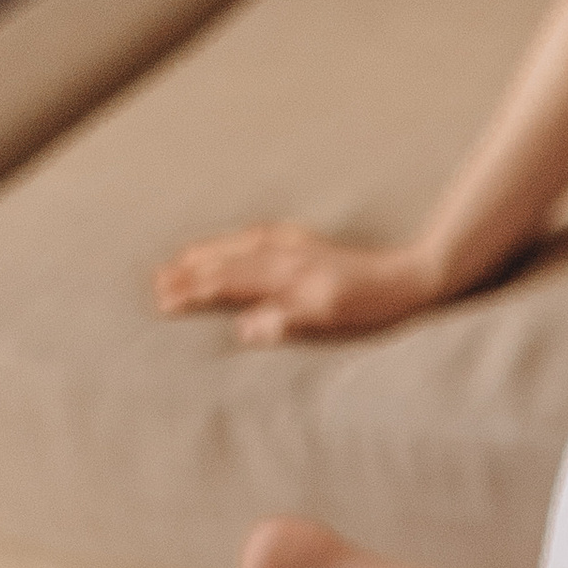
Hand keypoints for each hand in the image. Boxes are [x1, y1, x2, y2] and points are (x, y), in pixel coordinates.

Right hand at [152, 222, 446, 343]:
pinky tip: (235, 243)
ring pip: (240, 246)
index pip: (227, 282)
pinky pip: (260, 237)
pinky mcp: (311, 247)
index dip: (194, 291)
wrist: (412, 279)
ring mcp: (299, 248)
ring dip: (209, 252)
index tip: (162, 300)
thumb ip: (287, 322)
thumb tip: (244, 330)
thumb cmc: (372, 306)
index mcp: (286, 277)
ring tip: (180, 259)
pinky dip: (237, 240)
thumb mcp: (331, 320)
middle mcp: (287, 256)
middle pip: (227, 261)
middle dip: (190, 269)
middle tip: (155, 281)